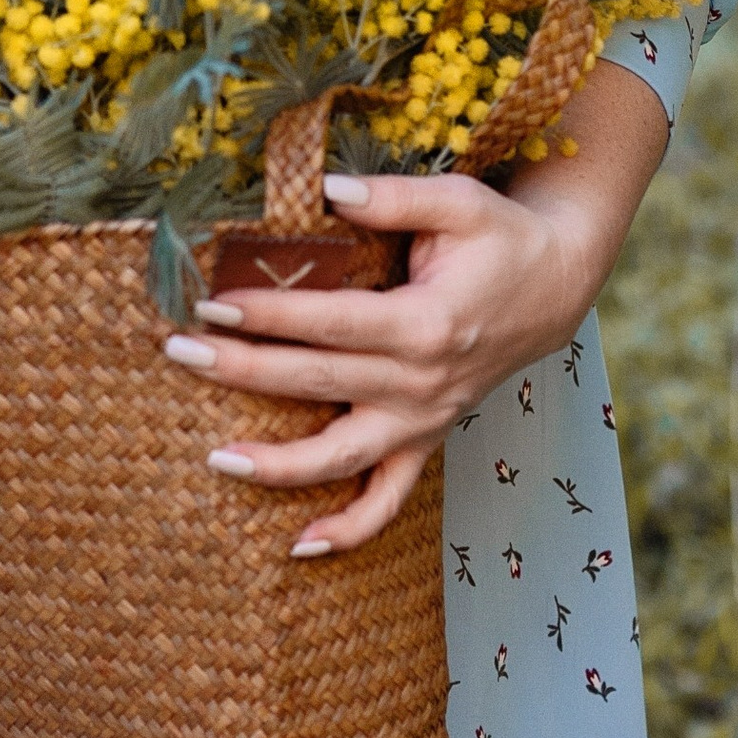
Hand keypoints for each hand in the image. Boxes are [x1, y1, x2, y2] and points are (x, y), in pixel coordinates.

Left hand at [161, 66, 668, 554]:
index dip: (267, 314)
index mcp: (425, 323)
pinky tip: (297, 546)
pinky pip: (388, 499)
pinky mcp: (429, 439)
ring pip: (342, 459)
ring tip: (215, 457)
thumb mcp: (458, 202)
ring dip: (277, 466)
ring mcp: (425, 419)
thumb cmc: (501, 238)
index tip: (210, 302)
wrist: (558, 287)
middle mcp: (421, 382)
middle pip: (317, 384)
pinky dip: (348, 530)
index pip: (329, 324)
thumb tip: (327, 190)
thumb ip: (393, 197)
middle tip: (179, 351)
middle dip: (242, 370)